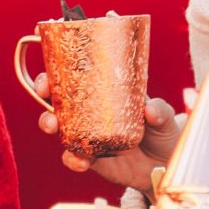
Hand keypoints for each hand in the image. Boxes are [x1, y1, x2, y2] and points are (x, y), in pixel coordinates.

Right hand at [35, 71, 182, 191]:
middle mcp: (91, 110)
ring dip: (48, 121)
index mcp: (106, 90)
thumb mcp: (165, 116)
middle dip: (44, 88)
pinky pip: (73, 157)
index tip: (43, 41)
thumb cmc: (163, 133)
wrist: (164, 167)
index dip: (59, 57)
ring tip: (52, 125)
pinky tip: (81, 161)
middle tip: (43, 88)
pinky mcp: (90, 157)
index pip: (79, 69)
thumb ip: (160, 111)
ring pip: (58, 124)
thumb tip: (149, 109)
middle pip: (58, 94)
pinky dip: (72, 159)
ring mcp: (87, 133)